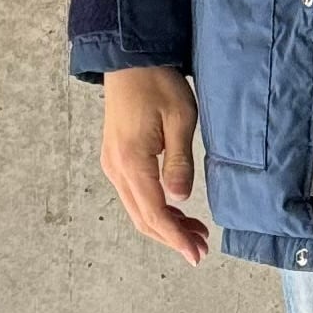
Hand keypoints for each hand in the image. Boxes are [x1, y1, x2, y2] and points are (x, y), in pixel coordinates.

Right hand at [101, 66, 209, 263]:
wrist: (129, 58)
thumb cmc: (157, 83)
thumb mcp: (180, 118)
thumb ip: (179, 161)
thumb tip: (180, 200)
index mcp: (131, 161)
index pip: (154, 212)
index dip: (175, 237)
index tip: (196, 254)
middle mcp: (116, 168)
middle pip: (142, 218)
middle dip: (171, 237)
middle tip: (200, 248)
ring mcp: (112, 164)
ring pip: (137, 209)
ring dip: (164, 225)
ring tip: (194, 232)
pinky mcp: (115, 157)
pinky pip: (133, 194)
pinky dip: (154, 208)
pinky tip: (174, 208)